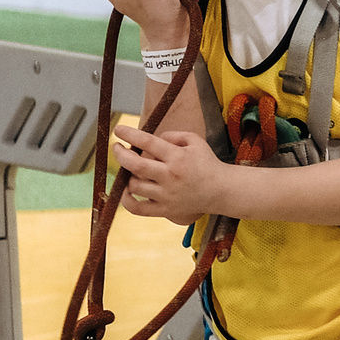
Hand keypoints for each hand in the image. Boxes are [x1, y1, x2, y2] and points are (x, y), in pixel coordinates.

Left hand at [111, 124, 225, 225]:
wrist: (222, 191)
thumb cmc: (207, 164)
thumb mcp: (196, 141)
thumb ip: (173, 135)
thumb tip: (150, 140)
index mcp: (178, 157)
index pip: (148, 142)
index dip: (130, 134)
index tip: (119, 130)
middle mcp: (170, 176)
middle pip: (135, 165)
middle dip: (121, 154)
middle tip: (117, 147)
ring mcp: (166, 195)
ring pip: (134, 185)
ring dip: (129, 175)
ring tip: (133, 170)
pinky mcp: (165, 210)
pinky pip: (137, 209)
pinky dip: (126, 200)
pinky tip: (127, 191)